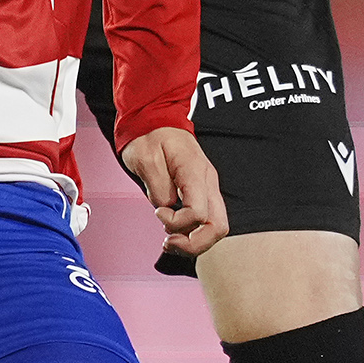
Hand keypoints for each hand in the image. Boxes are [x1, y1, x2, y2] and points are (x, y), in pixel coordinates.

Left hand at [120, 125, 227, 261]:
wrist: (155, 119)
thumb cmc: (149, 136)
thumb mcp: (145, 160)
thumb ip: (157, 188)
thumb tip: (166, 209)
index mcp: (195, 172)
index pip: (198, 213)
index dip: (176, 222)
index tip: (158, 212)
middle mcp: (208, 182)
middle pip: (218, 227)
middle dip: (194, 244)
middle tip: (168, 243)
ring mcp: (208, 187)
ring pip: (216, 227)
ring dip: (194, 241)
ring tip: (170, 240)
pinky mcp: (201, 191)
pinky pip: (206, 219)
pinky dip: (192, 231)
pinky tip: (174, 231)